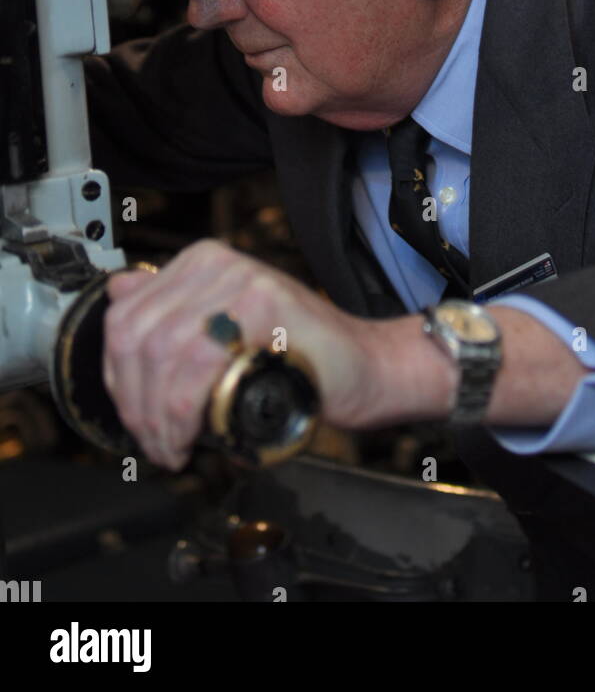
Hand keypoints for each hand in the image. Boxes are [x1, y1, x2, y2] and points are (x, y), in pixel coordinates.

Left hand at [102, 239, 379, 469]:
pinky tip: (190, 436)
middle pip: (138, 337)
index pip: (125, 317)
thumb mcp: (226, 328)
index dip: (118, 379)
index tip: (136, 417)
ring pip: (162, 355)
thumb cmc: (299, 356)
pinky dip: (182, 414)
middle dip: (135, 404)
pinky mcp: (264, 305)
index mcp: (201, 261)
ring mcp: (242, 279)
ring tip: (172, 445)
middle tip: (154, 441)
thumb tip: (119, 292)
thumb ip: (175, 310)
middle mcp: (217, 262)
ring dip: (157, 416)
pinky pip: (198, 367)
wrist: (364, 366)